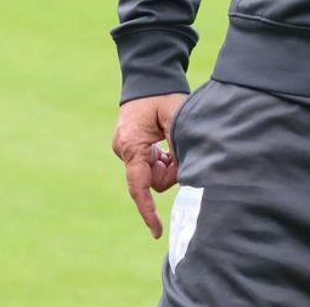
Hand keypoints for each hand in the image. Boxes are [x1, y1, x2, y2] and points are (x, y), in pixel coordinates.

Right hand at [111, 91, 186, 237]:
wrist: (148, 78)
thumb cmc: (163, 94)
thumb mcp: (177, 115)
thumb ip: (180, 144)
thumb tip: (185, 171)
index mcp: (132, 145)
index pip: (140, 186)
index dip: (149, 211)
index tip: (158, 232)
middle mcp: (124, 151)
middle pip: (152, 181)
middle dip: (169, 172)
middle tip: (179, 150)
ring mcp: (126, 150)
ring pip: (152, 173)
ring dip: (167, 164)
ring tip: (172, 141)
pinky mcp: (132, 149)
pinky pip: (149, 164)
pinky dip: (161, 158)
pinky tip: (166, 142)